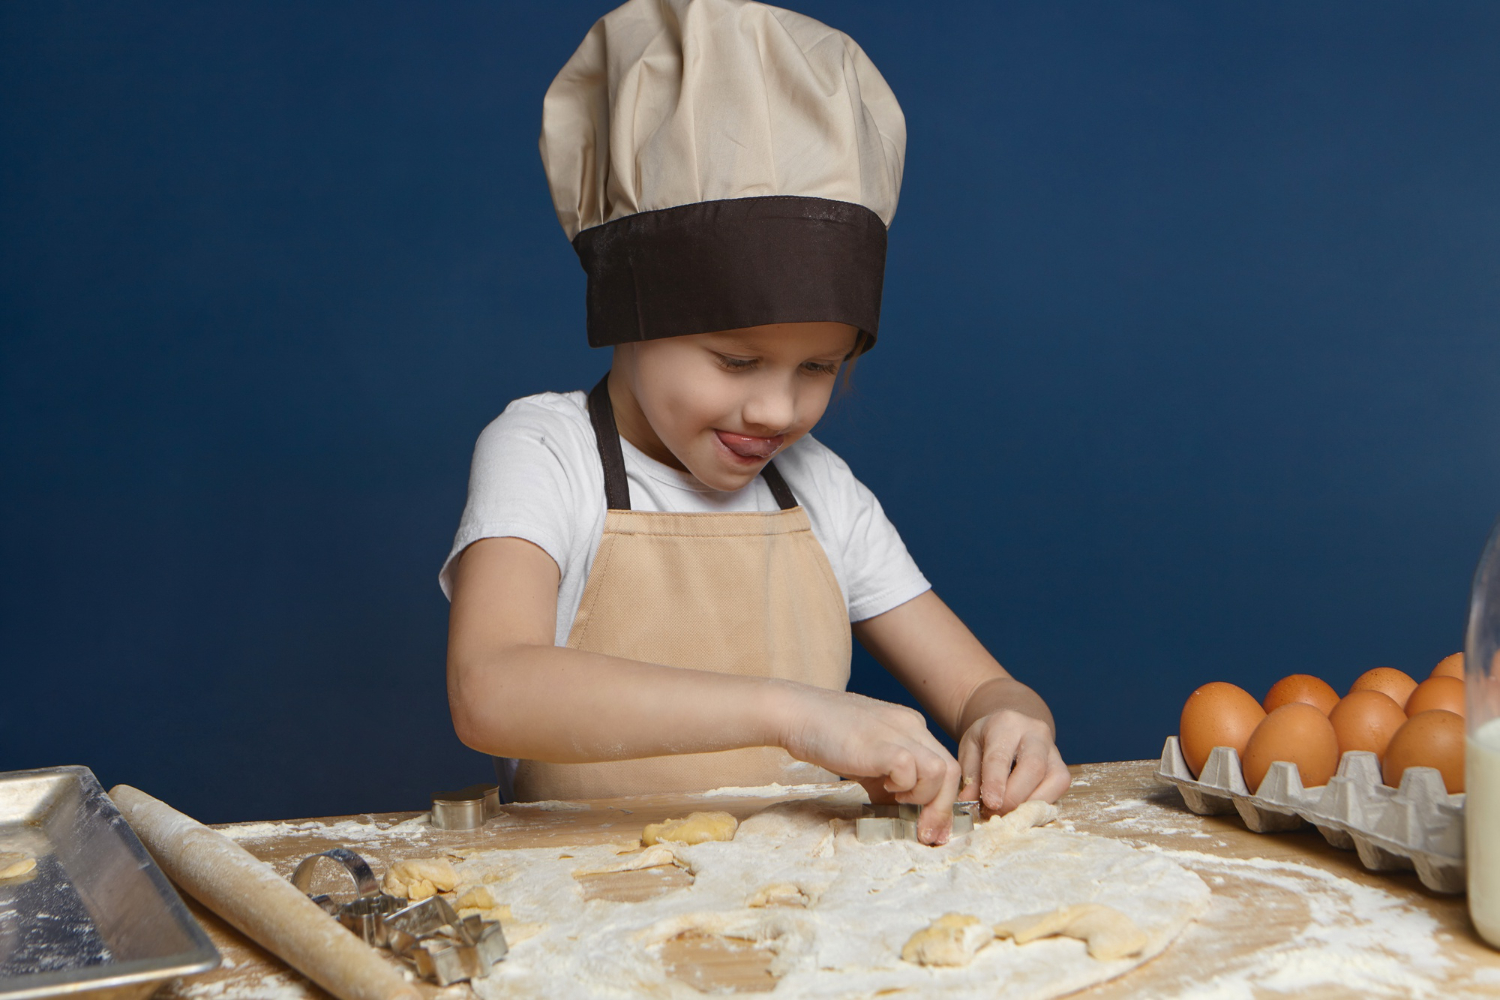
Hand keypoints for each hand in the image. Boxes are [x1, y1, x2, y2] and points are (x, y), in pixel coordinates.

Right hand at [775, 685, 961, 844]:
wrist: (796, 714)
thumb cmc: (826, 737)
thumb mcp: (867, 760)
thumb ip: (887, 781)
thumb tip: (902, 813)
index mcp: (911, 728)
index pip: (945, 766)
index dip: (943, 801)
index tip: (932, 828)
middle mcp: (912, 726)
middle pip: (952, 771)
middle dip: (942, 810)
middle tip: (927, 834)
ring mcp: (899, 733)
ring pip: (942, 771)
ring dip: (924, 796)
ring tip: (897, 800)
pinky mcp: (881, 745)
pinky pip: (912, 770)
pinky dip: (904, 787)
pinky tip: (884, 789)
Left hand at [956, 709, 1069, 813]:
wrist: (1012, 728)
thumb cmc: (988, 740)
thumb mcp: (970, 749)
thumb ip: (970, 774)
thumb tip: (969, 801)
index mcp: (1005, 724)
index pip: (1001, 756)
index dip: (995, 783)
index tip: (990, 804)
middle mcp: (1035, 733)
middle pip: (1034, 767)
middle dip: (1014, 797)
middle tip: (996, 813)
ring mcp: (1053, 750)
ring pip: (1053, 780)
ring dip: (1030, 804)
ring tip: (1007, 813)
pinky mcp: (1063, 767)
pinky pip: (1059, 789)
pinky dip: (1041, 804)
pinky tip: (1022, 808)